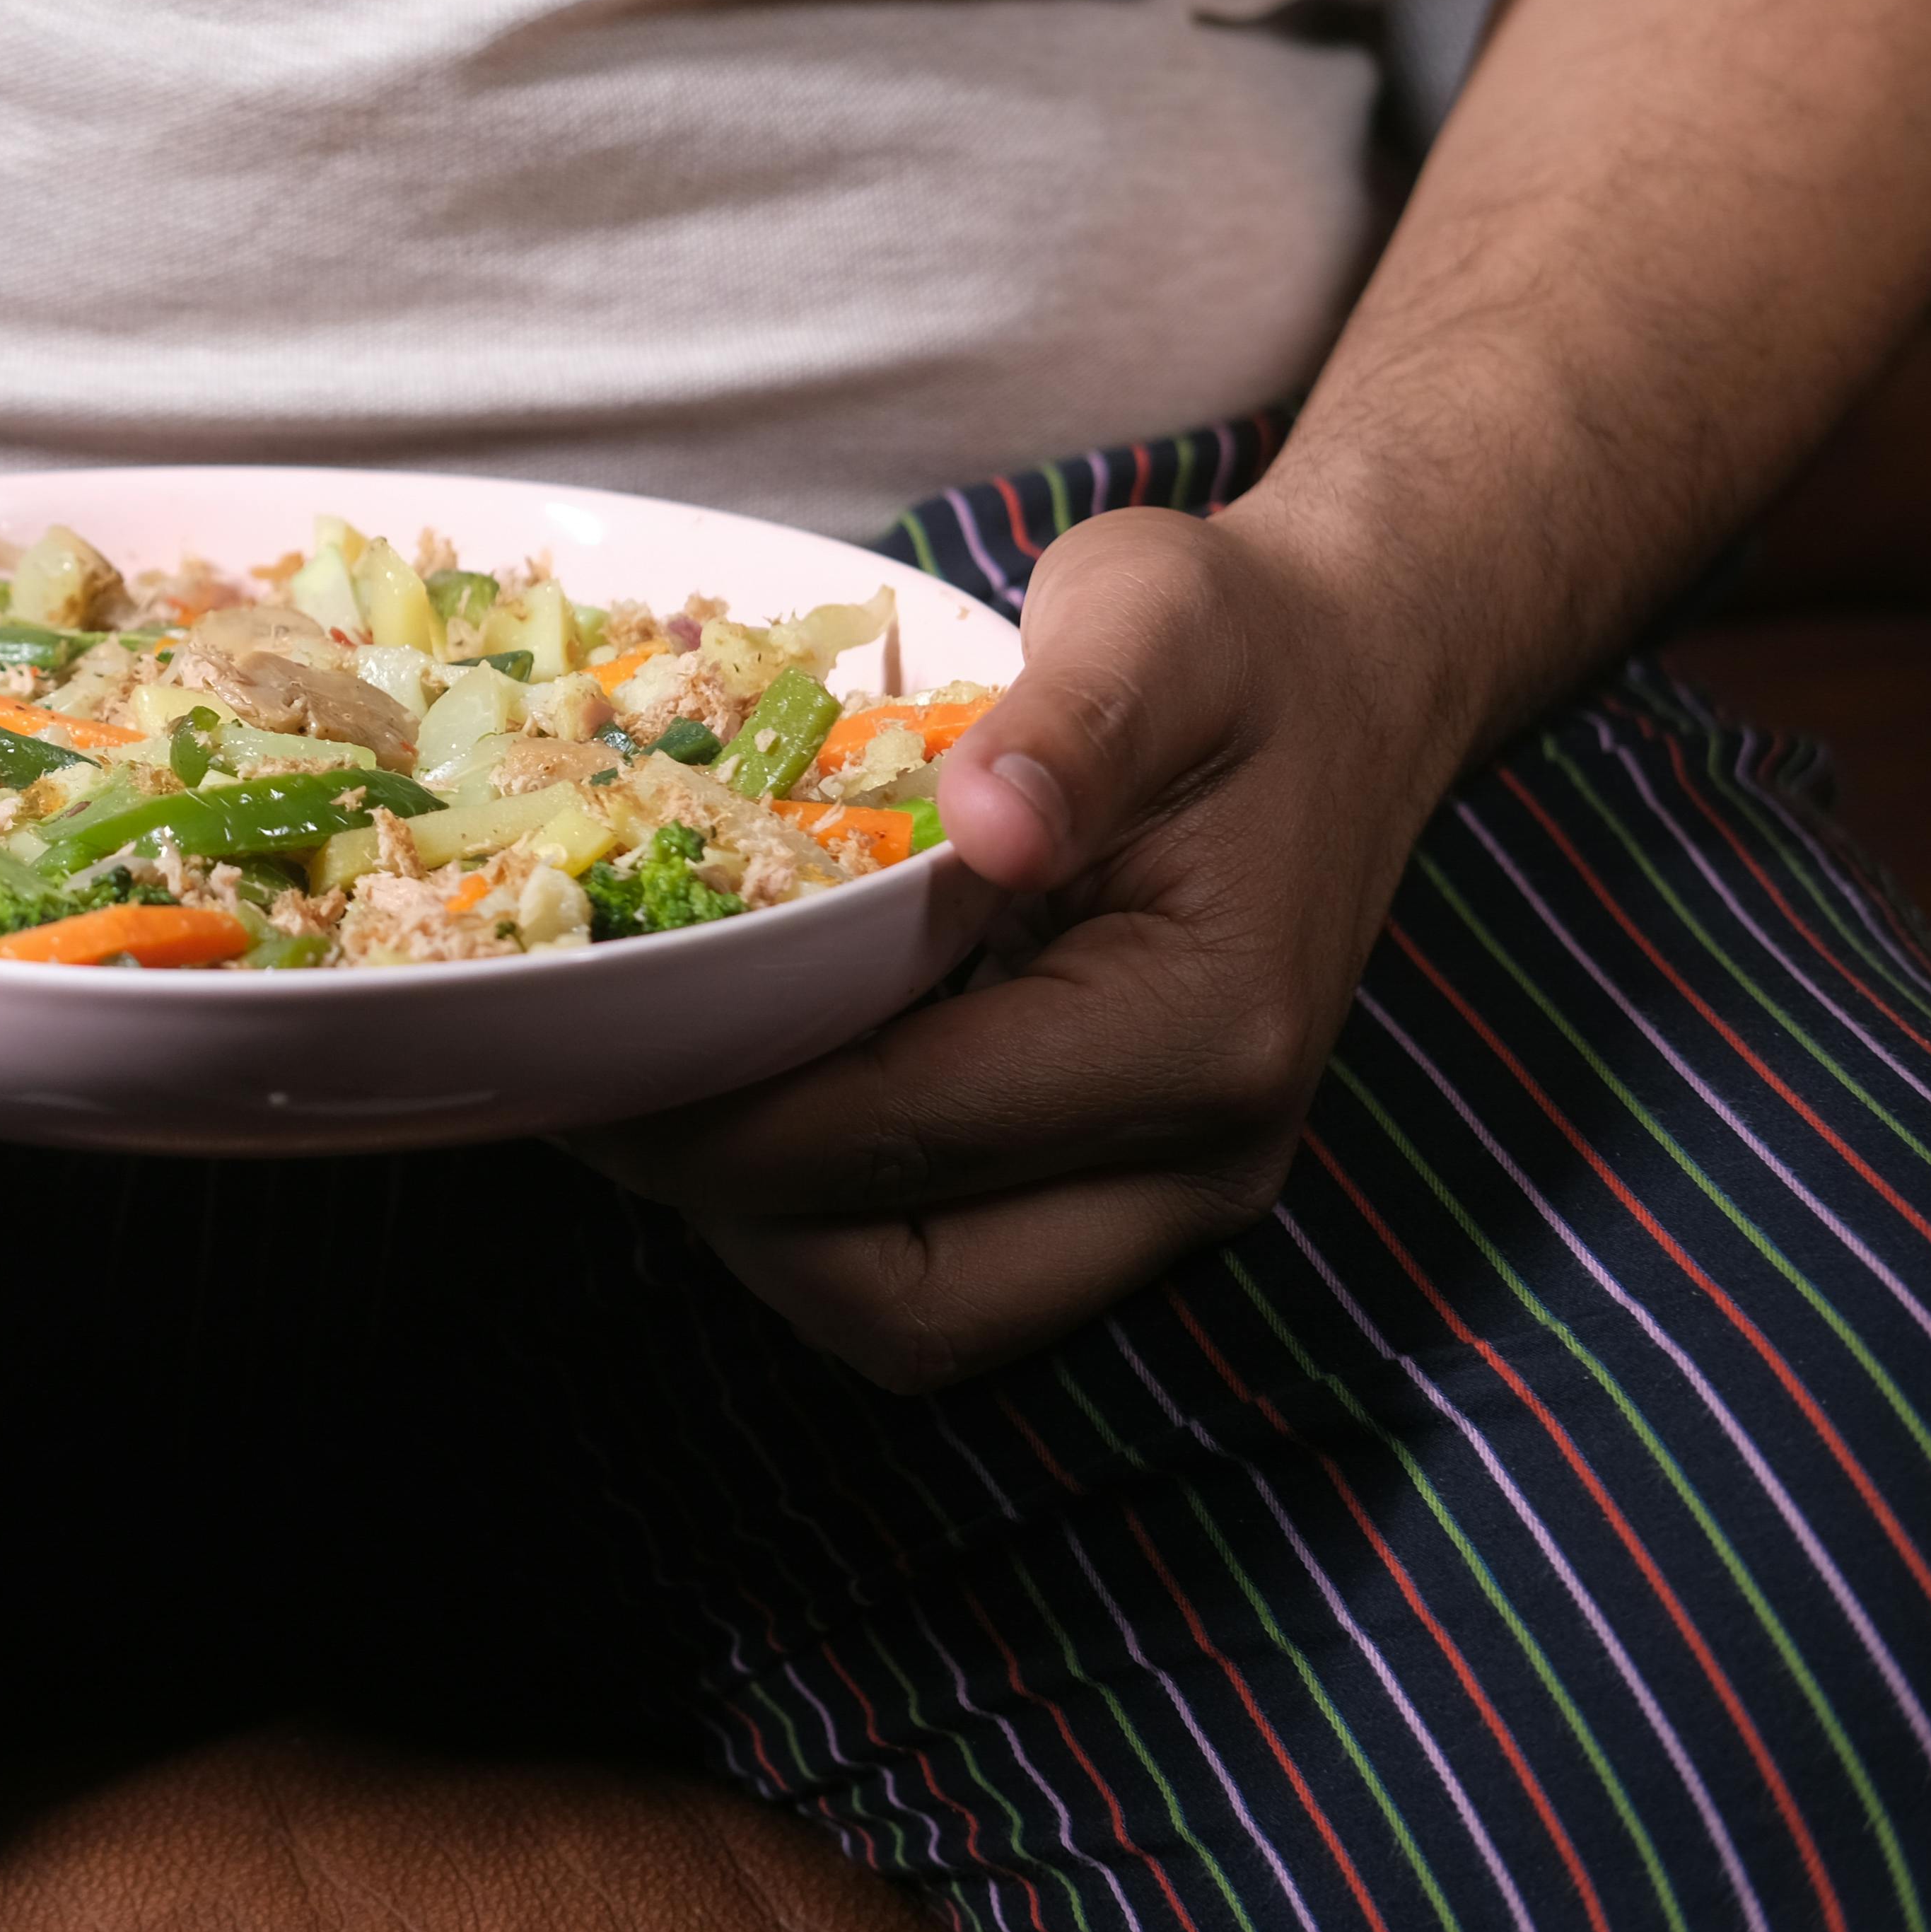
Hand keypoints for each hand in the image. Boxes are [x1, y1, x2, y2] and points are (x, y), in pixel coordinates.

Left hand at [568, 501, 1467, 1390]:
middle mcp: (1200, 1160)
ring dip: (763, 1229)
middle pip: (909, 1295)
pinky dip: (820, 1205)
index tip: (581, 1046)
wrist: (1349, 684)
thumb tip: (988, 816)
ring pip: (917, 1311)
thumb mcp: (1156, 620)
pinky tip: (739, 1082)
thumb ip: (1074, 719)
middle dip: (729, 1212)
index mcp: (1205, 1031)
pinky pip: (941, 1257)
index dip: (722, 1113)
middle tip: (594, 1088)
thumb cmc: (1236, 646)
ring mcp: (1168, 1194)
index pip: (909, 1130)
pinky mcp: (1121, 1189)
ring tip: (647, 1093)